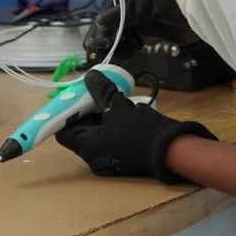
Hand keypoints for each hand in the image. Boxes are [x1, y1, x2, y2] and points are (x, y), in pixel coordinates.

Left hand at [54, 70, 216, 183]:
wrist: (172, 149)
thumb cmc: (139, 129)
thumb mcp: (118, 106)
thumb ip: (101, 91)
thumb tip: (89, 76)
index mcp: (87, 148)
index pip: (63, 132)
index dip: (64, 113)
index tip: (73, 97)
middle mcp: (94, 158)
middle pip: (80, 132)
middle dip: (84, 111)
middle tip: (90, 92)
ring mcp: (109, 160)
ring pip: (96, 134)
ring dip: (98, 116)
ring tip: (106, 96)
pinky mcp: (123, 157)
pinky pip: (109, 138)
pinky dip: (110, 124)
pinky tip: (119, 108)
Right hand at [84, 0, 199, 63]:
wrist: (206, 15)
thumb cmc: (177, 3)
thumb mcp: (150, 4)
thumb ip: (126, 12)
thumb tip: (100, 21)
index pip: (112, 3)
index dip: (105, 20)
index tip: (99, 37)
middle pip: (115, 16)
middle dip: (108, 33)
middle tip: (100, 49)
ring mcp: (142, 14)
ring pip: (122, 28)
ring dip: (117, 41)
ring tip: (113, 53)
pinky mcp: (150, 28)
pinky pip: (133, 36)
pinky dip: (128, 45)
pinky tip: (126, 53)